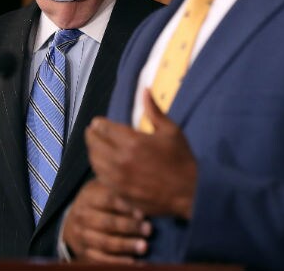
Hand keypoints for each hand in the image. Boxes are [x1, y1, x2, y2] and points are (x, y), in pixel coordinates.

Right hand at [62, 178, 150, 263]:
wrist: (74, 223)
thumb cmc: (97, 202)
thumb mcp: (101, 189)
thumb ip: (117, 188)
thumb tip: (143, 189)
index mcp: (88, 196)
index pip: (106, 200)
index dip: (125, 206)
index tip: (142, 212)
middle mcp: (82, 216)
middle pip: (106, 223)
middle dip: (129, 227)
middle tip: (148, 229)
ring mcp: (83, 236)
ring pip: (104, 242)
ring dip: (126, 245)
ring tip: (144, 246)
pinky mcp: (86, 253)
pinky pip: (102, 260)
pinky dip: (119, 262)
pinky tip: (134, 261)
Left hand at [86, 89, 196, 218]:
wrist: (191, 193)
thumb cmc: (182, 159)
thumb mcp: (170, 130)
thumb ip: (153, 110)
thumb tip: (144, 90)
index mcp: (132, 142)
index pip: (103, 128)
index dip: (98, 123)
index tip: (97, 122)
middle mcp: (120, 160)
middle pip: (94, 144)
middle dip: (91, 135)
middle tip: (92, 131)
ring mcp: (118, 179)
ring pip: (95, 162)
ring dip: (93, 152)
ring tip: (95, 147)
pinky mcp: (120, 193)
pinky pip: (101, 179)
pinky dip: (99, 169)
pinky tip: (103, 165)